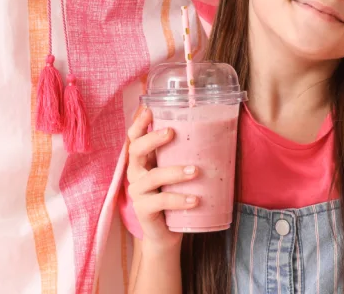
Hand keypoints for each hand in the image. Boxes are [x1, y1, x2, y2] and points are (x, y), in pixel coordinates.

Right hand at [126, 107, 197, 249]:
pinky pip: (161, 201)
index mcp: (142, 160)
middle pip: (136, 150)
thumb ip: (180, 155)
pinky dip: (179, 199)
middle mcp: (135, 173)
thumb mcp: (173, 172)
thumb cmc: (172, 195)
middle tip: (172, 132)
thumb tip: (209, 131)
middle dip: (153, 139)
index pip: (134, 137)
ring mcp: (137, 192)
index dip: (139, 123)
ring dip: (174, 172)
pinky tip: (195, 199)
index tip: (149, 109)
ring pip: (152, 177)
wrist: (166, 233)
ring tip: (195, 171)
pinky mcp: (143, 210)